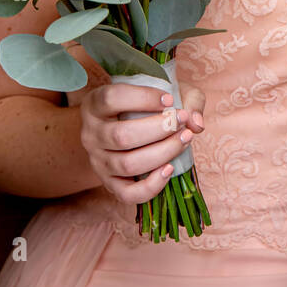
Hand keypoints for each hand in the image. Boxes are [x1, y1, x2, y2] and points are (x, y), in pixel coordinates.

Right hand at [78, 81, 205, 204]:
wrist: (124, 127)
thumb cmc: (147, 106)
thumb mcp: (164, 92)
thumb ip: (187, 99)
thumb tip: (195, 123)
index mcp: (95, 105)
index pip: (111, 98)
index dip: (143, 98)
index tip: (170, 99)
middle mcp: (91, 134)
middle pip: (122, 136)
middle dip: (159, 129)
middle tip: (182, 121)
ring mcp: (98, 162)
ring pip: (127, 164)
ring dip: (162, 152)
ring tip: (185, 139)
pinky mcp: (110, 183)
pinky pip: (127, 193)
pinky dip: (151, 186)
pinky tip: (170, 169)